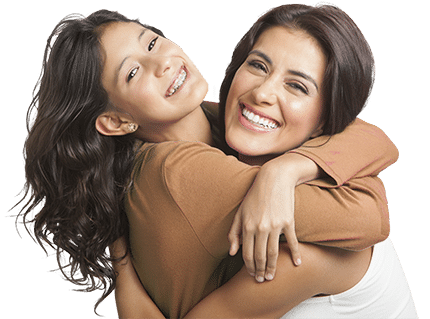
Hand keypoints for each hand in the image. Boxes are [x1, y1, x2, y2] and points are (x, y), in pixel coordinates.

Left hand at [228, 164, 301, 282]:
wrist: (274, 179)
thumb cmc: (254, 195)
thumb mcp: (240, 212)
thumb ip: (234, 233)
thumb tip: (232, 252)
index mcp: (247, 226)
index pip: (247, 253)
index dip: (248, 266)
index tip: (251, 274)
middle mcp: (261, 228)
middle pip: (260, 256)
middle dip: (259, 271)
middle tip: (261, 280)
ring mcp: (276, 225)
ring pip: (273, 253)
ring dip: (272, 267)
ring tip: (271, 276)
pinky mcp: (289, 222)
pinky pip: (293, 242)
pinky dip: (295, 254)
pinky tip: (297, 264)